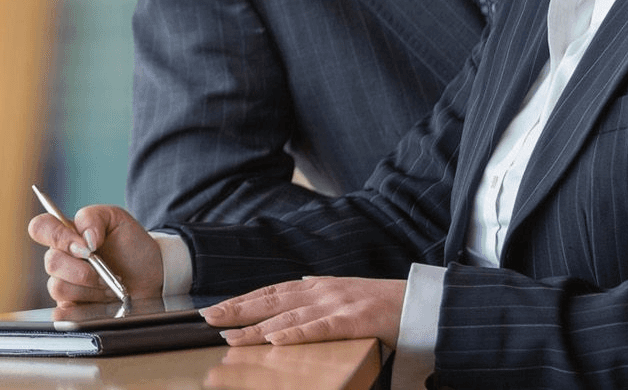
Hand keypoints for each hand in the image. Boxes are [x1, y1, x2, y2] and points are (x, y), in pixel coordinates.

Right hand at [26, 204, 163, 303]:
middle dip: (83, 269)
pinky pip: (61, 314)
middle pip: (51, 262)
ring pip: (58, 288)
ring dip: (89, 288)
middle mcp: (62, 259)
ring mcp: (66, 284)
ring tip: (109, 286)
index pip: (40, 228)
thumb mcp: (117, 219)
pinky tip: (99, 303)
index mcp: (67, 234)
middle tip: (105, 270)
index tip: (84, 246)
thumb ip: (93, 218)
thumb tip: (84, 238)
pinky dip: (80, 309)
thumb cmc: (132, 245)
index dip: (56, 236)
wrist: (152, 274)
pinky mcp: (72, 309)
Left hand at [200, 276, 405, 347]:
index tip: (215, 309)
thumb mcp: (344, 293)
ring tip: (231, 337)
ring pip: (289, 317)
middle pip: (272, 301)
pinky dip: (296, 334)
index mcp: (318, 286)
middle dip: (238, 310)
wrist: (419, 302)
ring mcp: (338, 304)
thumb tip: (295, 290)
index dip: (242, 300)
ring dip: (256, 328)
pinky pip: (320, 328)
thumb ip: (318, 294)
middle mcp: (322, 291)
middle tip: (208, 320)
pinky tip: (275, 340)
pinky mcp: (354, 320)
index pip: (271, 292)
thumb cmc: (381, 303)